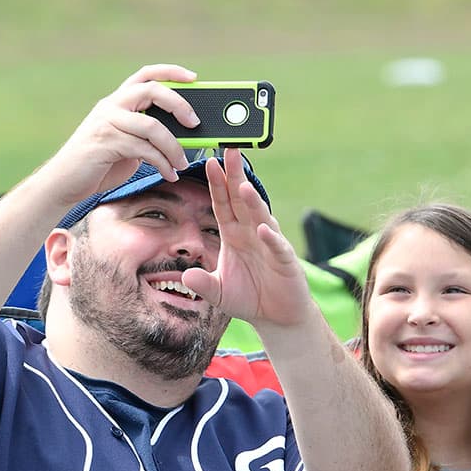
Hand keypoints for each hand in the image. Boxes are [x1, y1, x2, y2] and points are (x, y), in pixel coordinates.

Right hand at [42, 64, 202, 206]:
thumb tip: (183, 137)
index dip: (170, 72)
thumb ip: (147, 134)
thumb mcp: (127, 143)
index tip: (193, 77)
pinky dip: (163, 164)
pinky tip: (169, 174)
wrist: (64, 182)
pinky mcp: (105, 143)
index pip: (145, 75)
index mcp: (117, 102)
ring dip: (174, 147)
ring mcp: (106, 123)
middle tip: (195, 123)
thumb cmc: (100, 164)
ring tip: (182, 163)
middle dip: (179, 105)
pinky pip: (144, 150)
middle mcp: (111, 106)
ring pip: (152, 126)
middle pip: (151, 90)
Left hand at [182, 149, 313, 327]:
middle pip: (242, 202)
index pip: (223, 205)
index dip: (217, 185)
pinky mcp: (285, 262)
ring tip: (243, 188)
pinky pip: (277, 247)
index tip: (210, 163)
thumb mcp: (219, 293)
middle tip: (231, 152)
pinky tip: (263, 230)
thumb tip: (186, 278)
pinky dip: (271, 239)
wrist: (277, 317)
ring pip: (260, 219)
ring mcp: (270, 245)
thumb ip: (203, 284)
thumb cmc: (249, 298)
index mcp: (233, 235)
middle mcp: (252, 234)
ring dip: (253, 203)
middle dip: (236, 178)